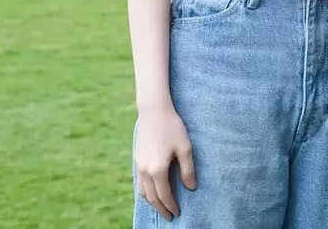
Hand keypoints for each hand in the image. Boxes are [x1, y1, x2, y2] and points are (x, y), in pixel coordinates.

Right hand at [134, 105, 196, 219]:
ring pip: (143, 192)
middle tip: (169, 216)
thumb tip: (190, 188)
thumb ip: (188, 170)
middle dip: (161, 208)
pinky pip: (139, 183)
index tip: (177, 212)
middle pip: (152, 197)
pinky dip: (145, 192)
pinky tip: (152, 192)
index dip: (171, 205)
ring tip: (161, 207)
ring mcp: (139, 165)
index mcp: (158, 170)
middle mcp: (145, 171)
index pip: (164, 195)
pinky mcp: (137, 159)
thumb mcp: (185, 148)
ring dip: (152, 202)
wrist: (154, 111)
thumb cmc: (172, 128)